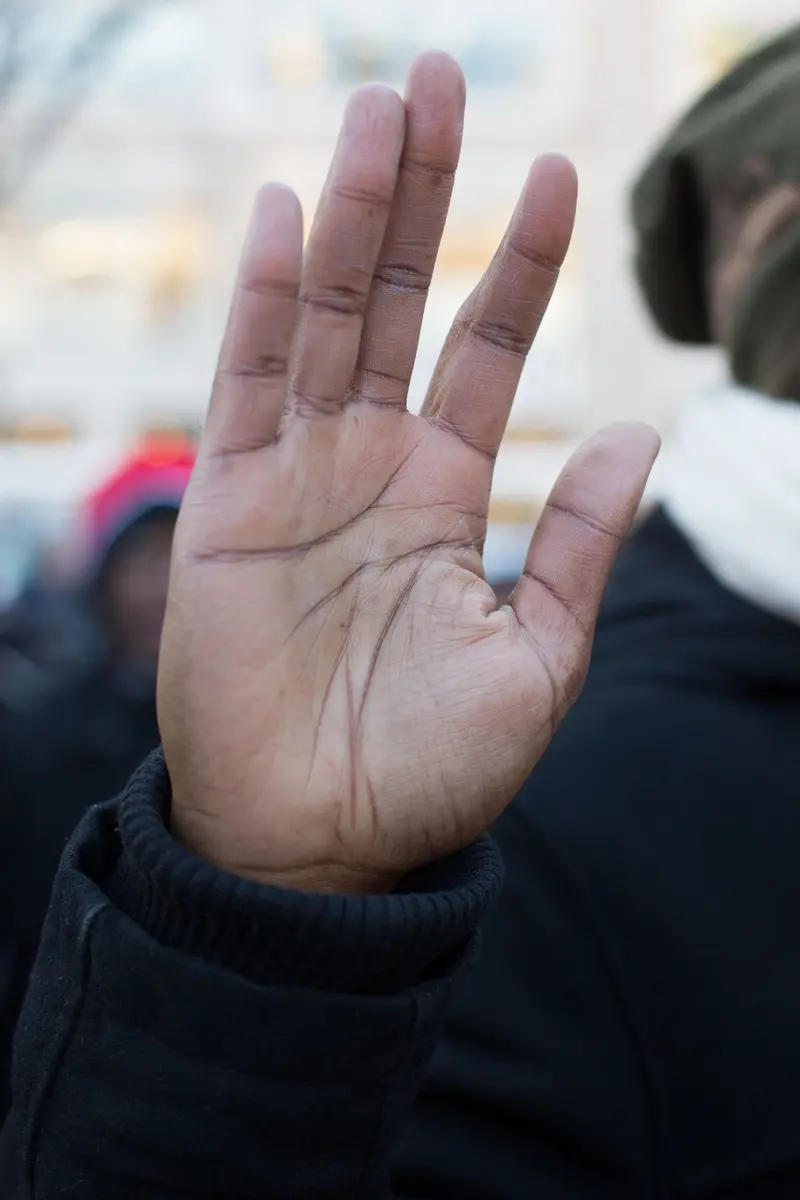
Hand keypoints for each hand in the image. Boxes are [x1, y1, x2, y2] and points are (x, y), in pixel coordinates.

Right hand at [158, 52, 658, 894]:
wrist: (324, 841)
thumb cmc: (431, 766)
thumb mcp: (541, 657)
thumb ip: (584, 541)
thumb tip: (640, 428)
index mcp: (447, 493)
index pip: (487, 349)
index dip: (522, 263)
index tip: (563, 176)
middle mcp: (372, 465)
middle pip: (399, 301)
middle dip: (425, 195)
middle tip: (445, 76)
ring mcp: (299, 475)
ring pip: (323, 317)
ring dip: (349, 214)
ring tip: (382, 109)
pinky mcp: (231, 504)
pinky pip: (246, 382)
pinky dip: (260, 300)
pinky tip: (279, 213)